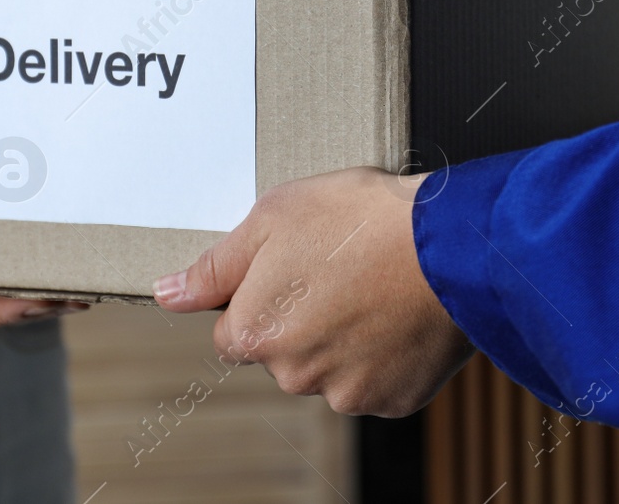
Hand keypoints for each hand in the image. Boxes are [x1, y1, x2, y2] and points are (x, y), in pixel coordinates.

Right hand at [0, 106, 87, 339]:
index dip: (1, 311)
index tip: (35, 300)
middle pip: (2, 299)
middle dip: (42, 297)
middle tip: (78, 289)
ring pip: (16, 273)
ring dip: (53, 273)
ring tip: (86, 266)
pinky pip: (14, 237)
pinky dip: (43, 239)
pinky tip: (72, 232)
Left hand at [153, 167, 473, 416]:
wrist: (449, 246)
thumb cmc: (362, 222)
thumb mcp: (272, 218)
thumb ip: (214, 266)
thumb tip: (169, 294)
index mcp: (253, 333)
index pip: (232, 329)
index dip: (260, 293)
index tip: (293, 268)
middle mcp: (293, 375)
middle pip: (281, 351)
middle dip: (301, 317)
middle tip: (337, 270)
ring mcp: (345, 392)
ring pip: (328, 367)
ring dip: (341, 338)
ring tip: (372, 286)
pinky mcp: (392, 399)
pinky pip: (374, 379)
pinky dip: (382, 354)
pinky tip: (395, 313)